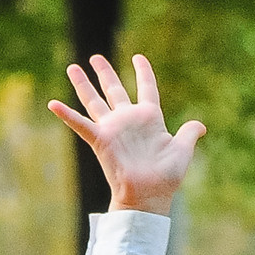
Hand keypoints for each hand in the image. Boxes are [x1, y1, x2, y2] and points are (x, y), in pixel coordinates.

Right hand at [47, 53, 204, 216]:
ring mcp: (113, 129)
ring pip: (95, 101)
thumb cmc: (166, 178)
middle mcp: (129, 120)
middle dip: (105, 73)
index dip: (143, 72)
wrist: (148, 196)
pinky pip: (81, 124)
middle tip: (95, 57)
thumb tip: (201, 126)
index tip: (138, 57)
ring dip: (83, 84)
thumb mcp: (182, 151)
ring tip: (73, 67)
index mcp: (150, 118)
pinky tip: (53, 103)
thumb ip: (189, 134)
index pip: (146, 88)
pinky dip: (67, 115)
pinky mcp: (101, 140)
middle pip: (114, 90)